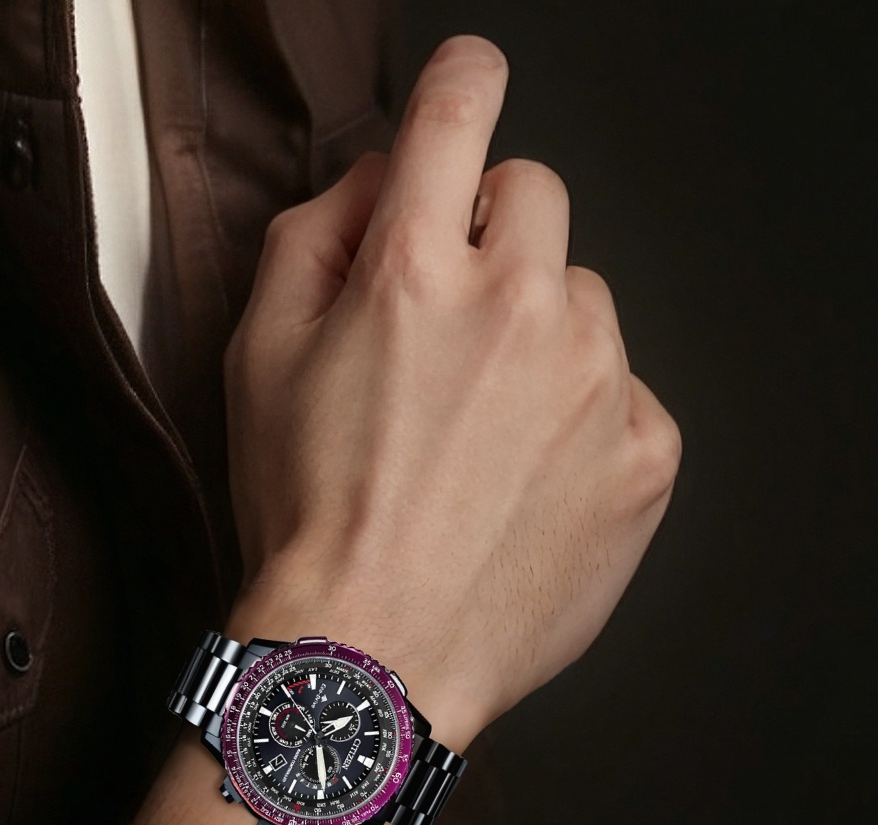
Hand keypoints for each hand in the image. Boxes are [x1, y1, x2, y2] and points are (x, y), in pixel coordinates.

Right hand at [224, 35, 680, 750]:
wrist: (372, 657)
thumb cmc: (307, 519)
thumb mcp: (257, 361)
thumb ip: (314, 236)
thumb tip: (378, 182)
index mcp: (415, 273)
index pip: (458, 109)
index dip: (458, 90)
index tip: (464, 98)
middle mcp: (521, 309)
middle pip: (535, 195)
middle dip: (489, 238)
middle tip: (444, 330)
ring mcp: (597, 382)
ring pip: (583, 299)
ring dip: (538, 335)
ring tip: (479, 432)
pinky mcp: (644, 453)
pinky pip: (625, 389)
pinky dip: (581, 416)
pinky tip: (523, 479)